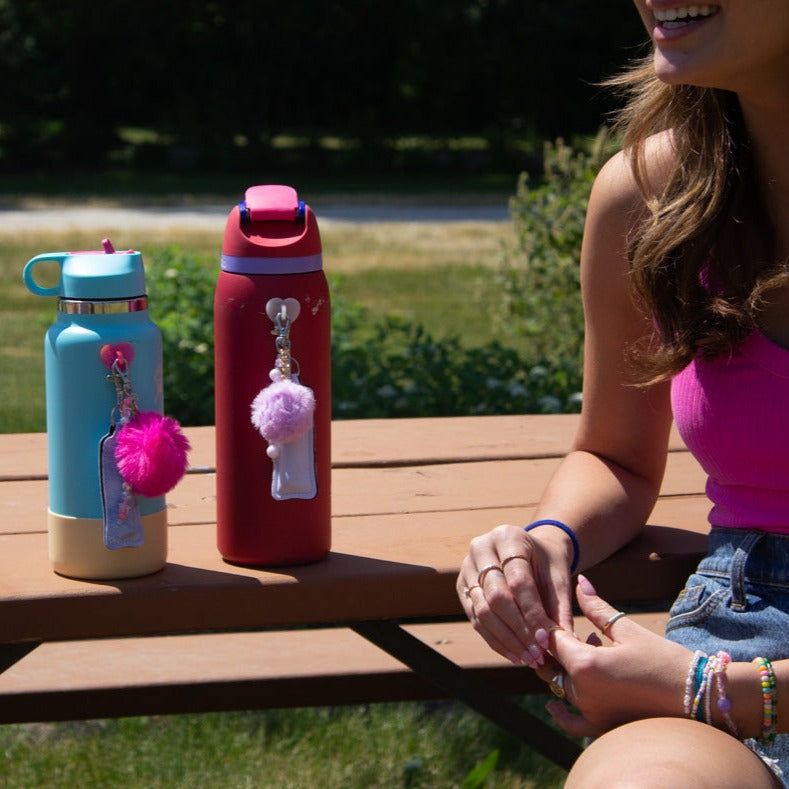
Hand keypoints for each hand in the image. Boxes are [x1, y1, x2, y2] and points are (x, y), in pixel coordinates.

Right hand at [457, 523, 576, 668]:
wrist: (529, 552)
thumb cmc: (546, 564)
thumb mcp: (559, 578)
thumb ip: (560, 607)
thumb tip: (567, 642)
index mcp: (508, 537)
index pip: (519, 580)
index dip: (532, 613)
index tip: (546, 639)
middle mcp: (481, 547)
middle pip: (496, 596)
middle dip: (519, 630)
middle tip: (537, 654)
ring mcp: (467, 566)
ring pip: (482, 610)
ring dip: (507, 640)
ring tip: (528, 658)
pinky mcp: (462, 586)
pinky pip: (475, 618)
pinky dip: (495, 640)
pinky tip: (514, 654)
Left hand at [540, 574, 690, 737]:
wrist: (699, 699)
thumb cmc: (665, 660)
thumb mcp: (629, 630)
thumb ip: (597, 608)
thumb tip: (580, 582)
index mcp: (585, 665)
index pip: (553, 640)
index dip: (551, 624)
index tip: (553, 612)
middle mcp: (582, 692)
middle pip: (553, 663)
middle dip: (557, 645)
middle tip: (568, 628)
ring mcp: (591, 713)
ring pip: (561, 686)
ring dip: (566, 668)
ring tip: (588, 648)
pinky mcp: (602, 728)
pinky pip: (571, 723)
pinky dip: (561, 713)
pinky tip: (554, 704)